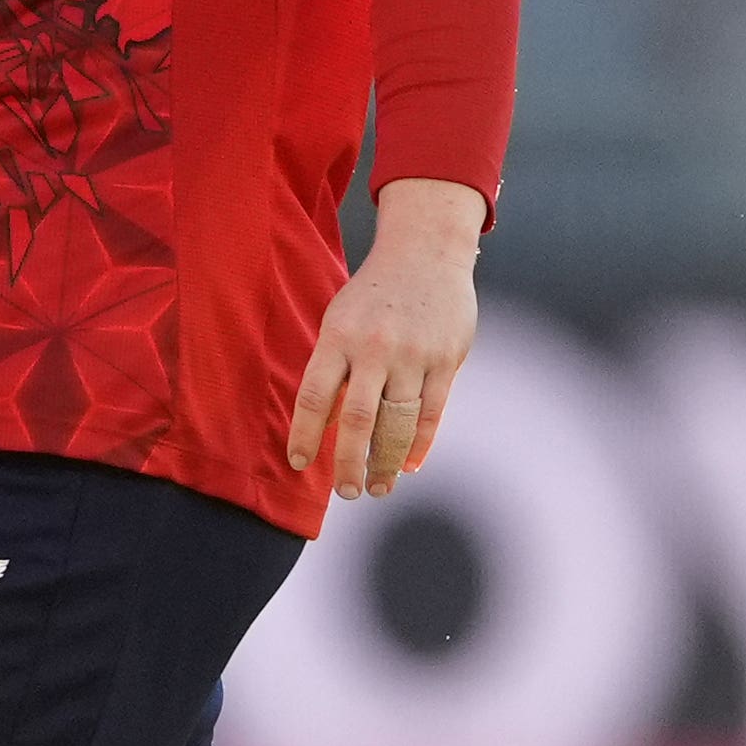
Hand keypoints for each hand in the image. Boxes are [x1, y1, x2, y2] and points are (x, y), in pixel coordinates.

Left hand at [284, 180, 486, 501]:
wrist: (427, 252)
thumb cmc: (375, 295)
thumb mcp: (342, 321)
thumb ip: (334, 369)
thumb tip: (327, 425)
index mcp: (339, 337)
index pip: (314, 397)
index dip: (305, 435)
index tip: (300, 464)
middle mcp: (375, 348)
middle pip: (358, 420)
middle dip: (349, 464)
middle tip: (347, 494)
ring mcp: (414, 355)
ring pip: (398, 424)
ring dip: (386, 463)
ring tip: (378, 488)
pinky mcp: (446, 359)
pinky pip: (432, 413)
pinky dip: (420, 444)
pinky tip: (408, 465)